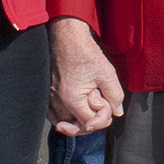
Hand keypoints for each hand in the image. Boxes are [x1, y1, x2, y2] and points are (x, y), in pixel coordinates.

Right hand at [47, 17, 124, 134]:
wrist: (66, 36)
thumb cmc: (85, 52)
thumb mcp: (107, 73)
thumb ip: (115, 95)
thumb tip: (117, 112)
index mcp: (71, 99)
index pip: (90, 124)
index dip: (103, 117)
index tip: (109, 104)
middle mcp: (57, 102)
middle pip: (76, 127)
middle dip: (92, 120)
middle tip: (101, 106)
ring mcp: (49, 98)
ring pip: (64, 122)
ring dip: (78, 120)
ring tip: (90, 109)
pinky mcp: (46, 93)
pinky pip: (54, 115)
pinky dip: (65, 116)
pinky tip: (75, 110)